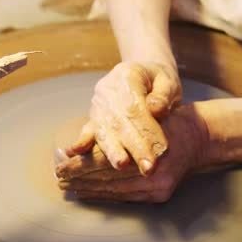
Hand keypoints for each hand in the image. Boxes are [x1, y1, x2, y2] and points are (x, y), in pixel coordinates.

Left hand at [59, 105, 208, 202]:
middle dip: (79, 180)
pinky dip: (105, 194)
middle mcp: (152, 179)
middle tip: (58, 179)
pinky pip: (125, 197)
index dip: (80, 165)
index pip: (104, 163)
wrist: (200, 136)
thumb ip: (109, 132)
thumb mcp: (138, 117)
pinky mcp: (158, 196)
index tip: (60, 166)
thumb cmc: (169, 120)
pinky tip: (90, 193)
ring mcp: (156, 190)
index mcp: (147, 157)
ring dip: (89, 189)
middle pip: (106, 180)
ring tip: (68, 187)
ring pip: (114, 191)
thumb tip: (76, 147)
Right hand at [67, 61, 181, 174]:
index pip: (135, 107)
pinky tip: (74, 151)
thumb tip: (155, 109)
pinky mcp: (93, 116)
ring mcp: (97, 103)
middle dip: (134, 146)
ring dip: (112, 150)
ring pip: (103, 128)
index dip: (146, 130)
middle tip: (148, 167)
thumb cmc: (158, 80)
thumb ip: (163, 94)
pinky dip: (82, 141)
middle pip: (119, 121)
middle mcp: (107, 89)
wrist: (143, 73)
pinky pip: (87, 130)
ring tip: (121, 165)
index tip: (161, 150)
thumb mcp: (167, 80)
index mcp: (126, 76)